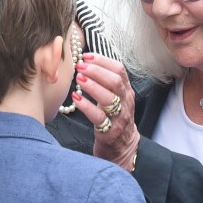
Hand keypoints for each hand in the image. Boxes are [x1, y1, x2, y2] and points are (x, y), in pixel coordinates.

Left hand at [72, 53, 139, 170]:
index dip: (102, 60)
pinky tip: (76, 98)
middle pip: (115, 81)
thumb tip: (87, 62)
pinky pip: (98, 117)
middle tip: (80, 65)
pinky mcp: (110, 131)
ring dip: (92, 86)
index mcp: (126, 90)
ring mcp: (119, 117)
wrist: (123, 147)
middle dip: (96, 71)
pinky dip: (86, 106)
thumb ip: (106, 82)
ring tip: (78, 79)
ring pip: (108, 98)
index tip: (86, 56)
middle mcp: (125, 102)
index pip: (119, 69)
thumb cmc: (114, 118)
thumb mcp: (115, 97)